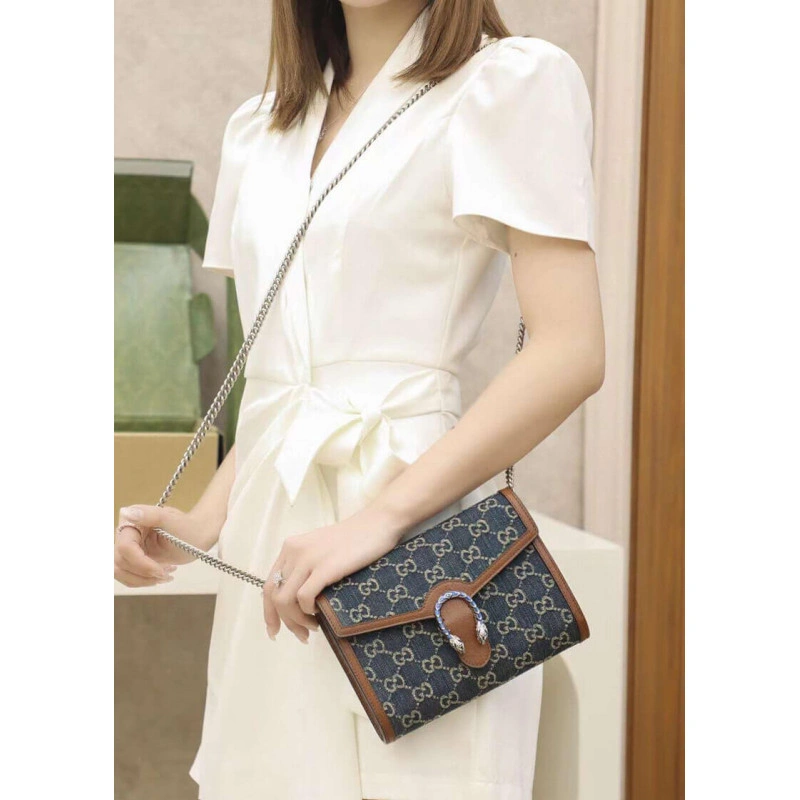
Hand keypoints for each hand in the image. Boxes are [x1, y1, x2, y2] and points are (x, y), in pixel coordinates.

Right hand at [114, 505, 215, 587]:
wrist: (195, 536)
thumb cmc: (186, 527)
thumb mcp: (171, 520)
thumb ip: (149, 515)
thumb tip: (126, 512)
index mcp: (131, 520)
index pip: (125, 548)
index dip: (141, 563)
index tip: (160, 571)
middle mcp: (124, 534)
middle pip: (120, 562)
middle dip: (143, 573)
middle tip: (165, 575)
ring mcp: (126, 548)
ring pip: (119, 572)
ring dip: (142, 580)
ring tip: (165, 576)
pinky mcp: (131, 559)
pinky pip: (127, 576)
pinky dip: (143, 581)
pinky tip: (161, 576)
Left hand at [262, 504, 406, 643]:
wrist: (378, 523)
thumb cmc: (355, 539)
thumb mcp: (321, 548)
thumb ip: (306, 566)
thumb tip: (298, 601)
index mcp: (290, 547)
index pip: (269, 585)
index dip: (269, 612)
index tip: (275, 630)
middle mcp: (294, 551)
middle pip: (274, 596)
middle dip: (284, 622)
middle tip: (302, 636)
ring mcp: (308, 559)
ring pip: (285, 600)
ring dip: (296, 621)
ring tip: (312, 628)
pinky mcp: (325, 567)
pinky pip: (304, 597)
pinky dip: (307, 611)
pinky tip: (318, 614)